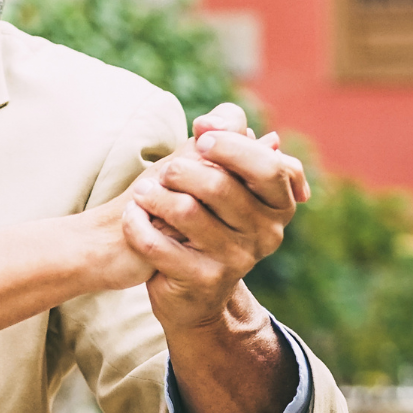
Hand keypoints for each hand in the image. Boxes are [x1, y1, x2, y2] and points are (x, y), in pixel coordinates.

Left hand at [120, 103, 309, 330]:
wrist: (194, 289)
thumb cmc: (208, 216)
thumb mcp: (221, 173)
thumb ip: (224, 137)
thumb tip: (211, 123)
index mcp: (279, 204)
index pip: (268, 167)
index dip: (232, 146)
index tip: (200, 138)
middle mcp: (268, 233)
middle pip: (219, 185)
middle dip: (180, 170)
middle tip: (164, 171)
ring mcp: (238, 260)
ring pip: (186, 211)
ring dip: (154, 196)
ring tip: (142, 192)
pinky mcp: (205, 280)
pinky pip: (159, 244)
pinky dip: (137, 225)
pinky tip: (132, 216)